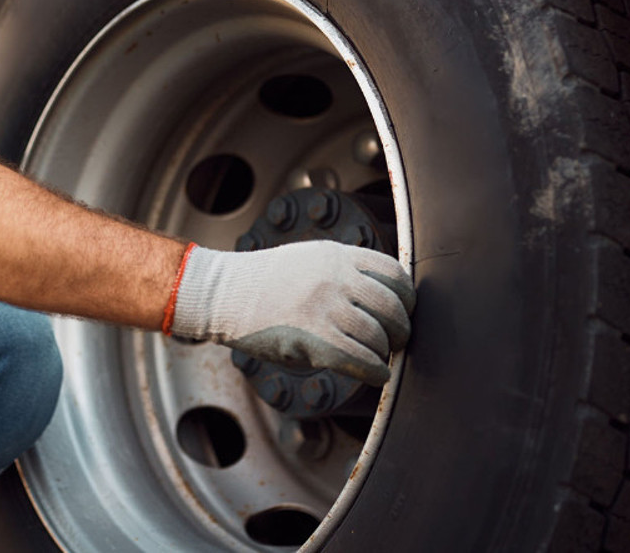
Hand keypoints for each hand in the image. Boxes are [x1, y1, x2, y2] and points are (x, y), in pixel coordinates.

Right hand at [167, 240, 414, 384]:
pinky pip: (360, 360)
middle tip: (395, 340)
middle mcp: (336, 278)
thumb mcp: (309, 258)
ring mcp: (325, 308)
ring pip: (378, 337)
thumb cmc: (262, 281)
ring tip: (377, 357)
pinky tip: (375, 374)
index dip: (406, 297)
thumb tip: (381, 297)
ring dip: (383, 352)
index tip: (403, 311)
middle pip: (392, 307)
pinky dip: (375, 371)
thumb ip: (344, 270)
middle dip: (400, 329)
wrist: (223, 293)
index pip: (394, 273)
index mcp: (337, 256)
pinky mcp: (313, 339)